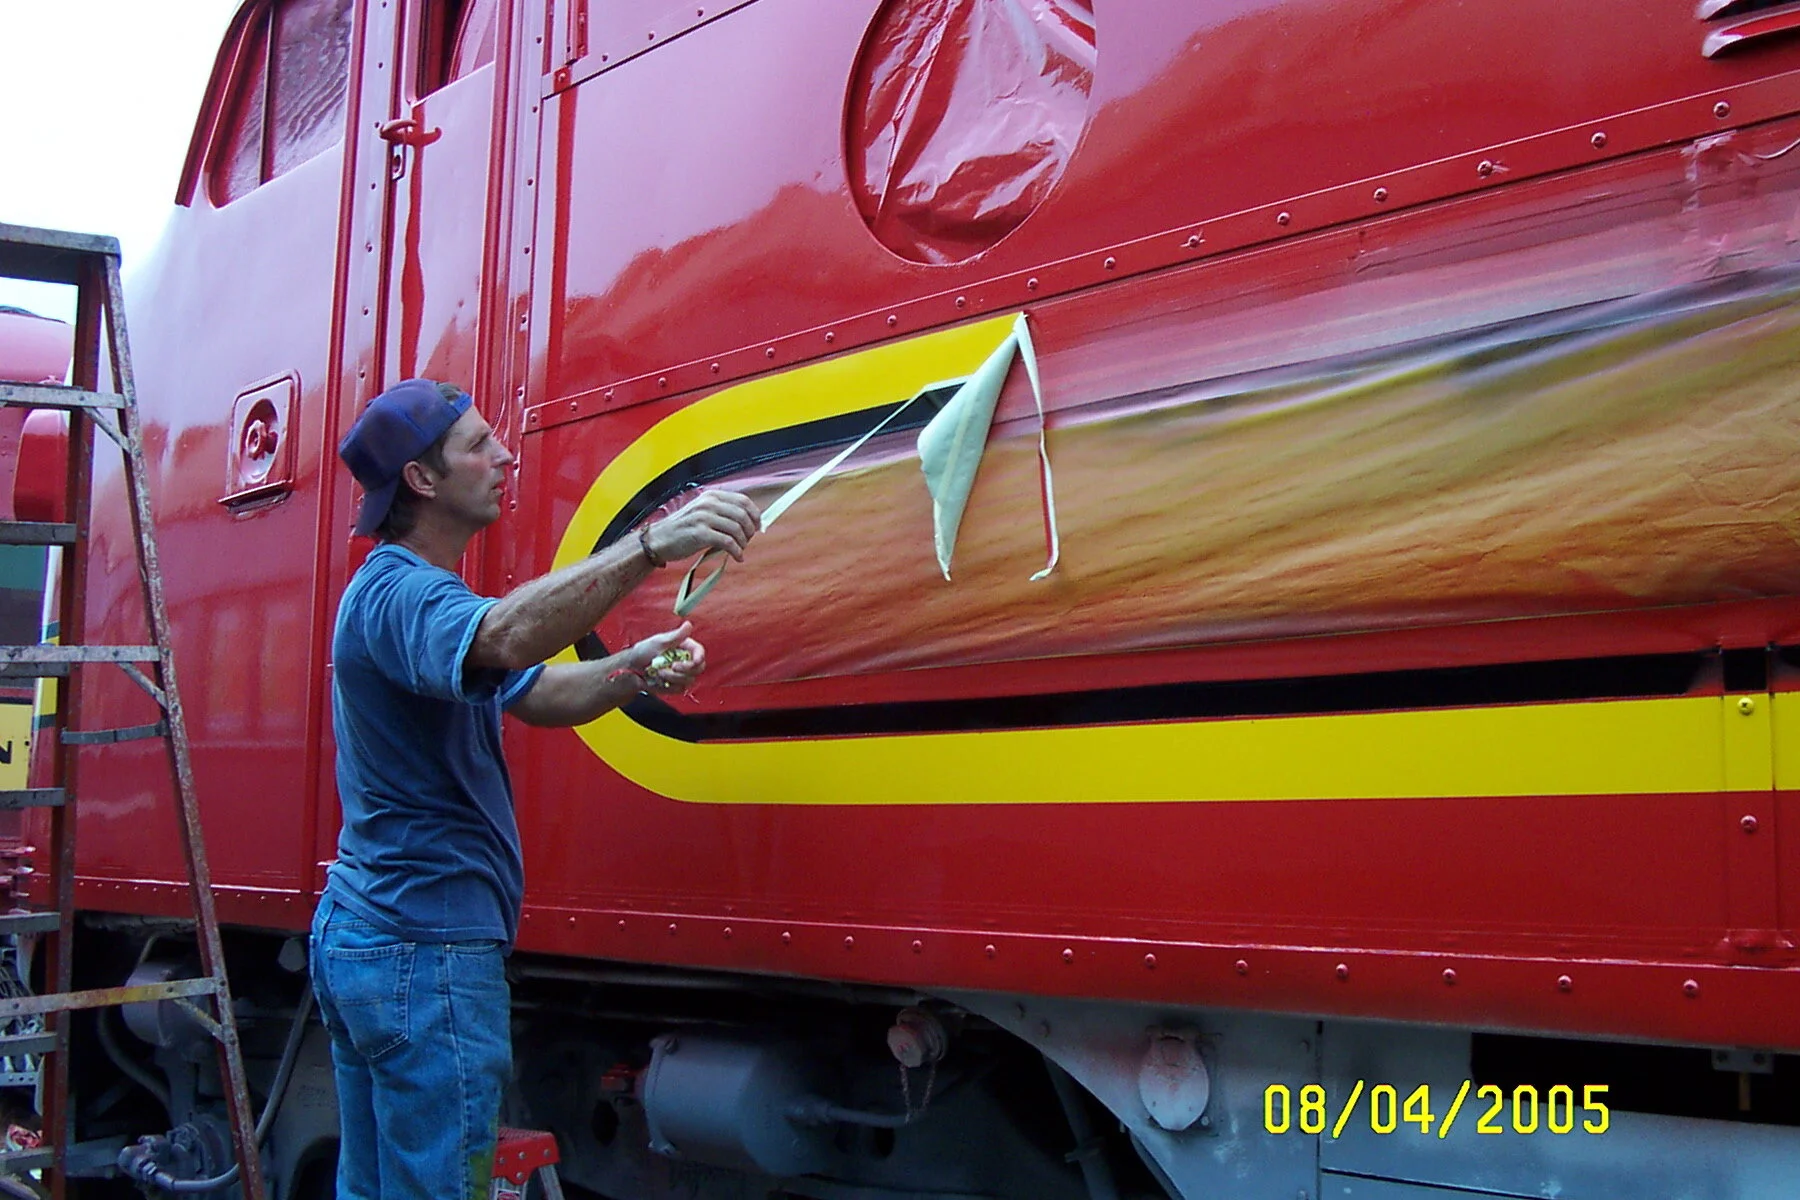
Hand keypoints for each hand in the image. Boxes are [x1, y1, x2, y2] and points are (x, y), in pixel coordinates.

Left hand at [621, 623, 706, 693]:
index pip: (699, 652)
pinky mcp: (676, 686)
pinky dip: (669, 685)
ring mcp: (682, 674)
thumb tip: (688, 625)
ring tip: (658, 671)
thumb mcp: (659, 641)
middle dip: (685, 669)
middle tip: (673, 666)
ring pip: (689, 680)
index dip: (699, 657)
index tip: (694, 661)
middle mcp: (685, 661)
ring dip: (673, 677)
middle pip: (699, 668)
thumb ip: (676, 636)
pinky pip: (680, 689)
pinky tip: (659, 679)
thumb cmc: (643, 651)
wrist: (632, 669)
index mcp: (684, 647)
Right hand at [646, 490, 760, 563]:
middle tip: (747, 541)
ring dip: (743, 543)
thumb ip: (722, 513)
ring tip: (740, 550)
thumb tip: (748, 523)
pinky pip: (728, 543)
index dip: (755, 514)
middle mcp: (708, 504)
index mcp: (711, 496)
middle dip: (750, 530)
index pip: (743, 500)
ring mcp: (704, 518)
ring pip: (737, 529)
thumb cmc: (683, 529)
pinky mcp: (700, 534)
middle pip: (743, 515)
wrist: (659, 540)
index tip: (757, 526)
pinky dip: (736, 551)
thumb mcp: (702, 513)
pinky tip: (737, 557)